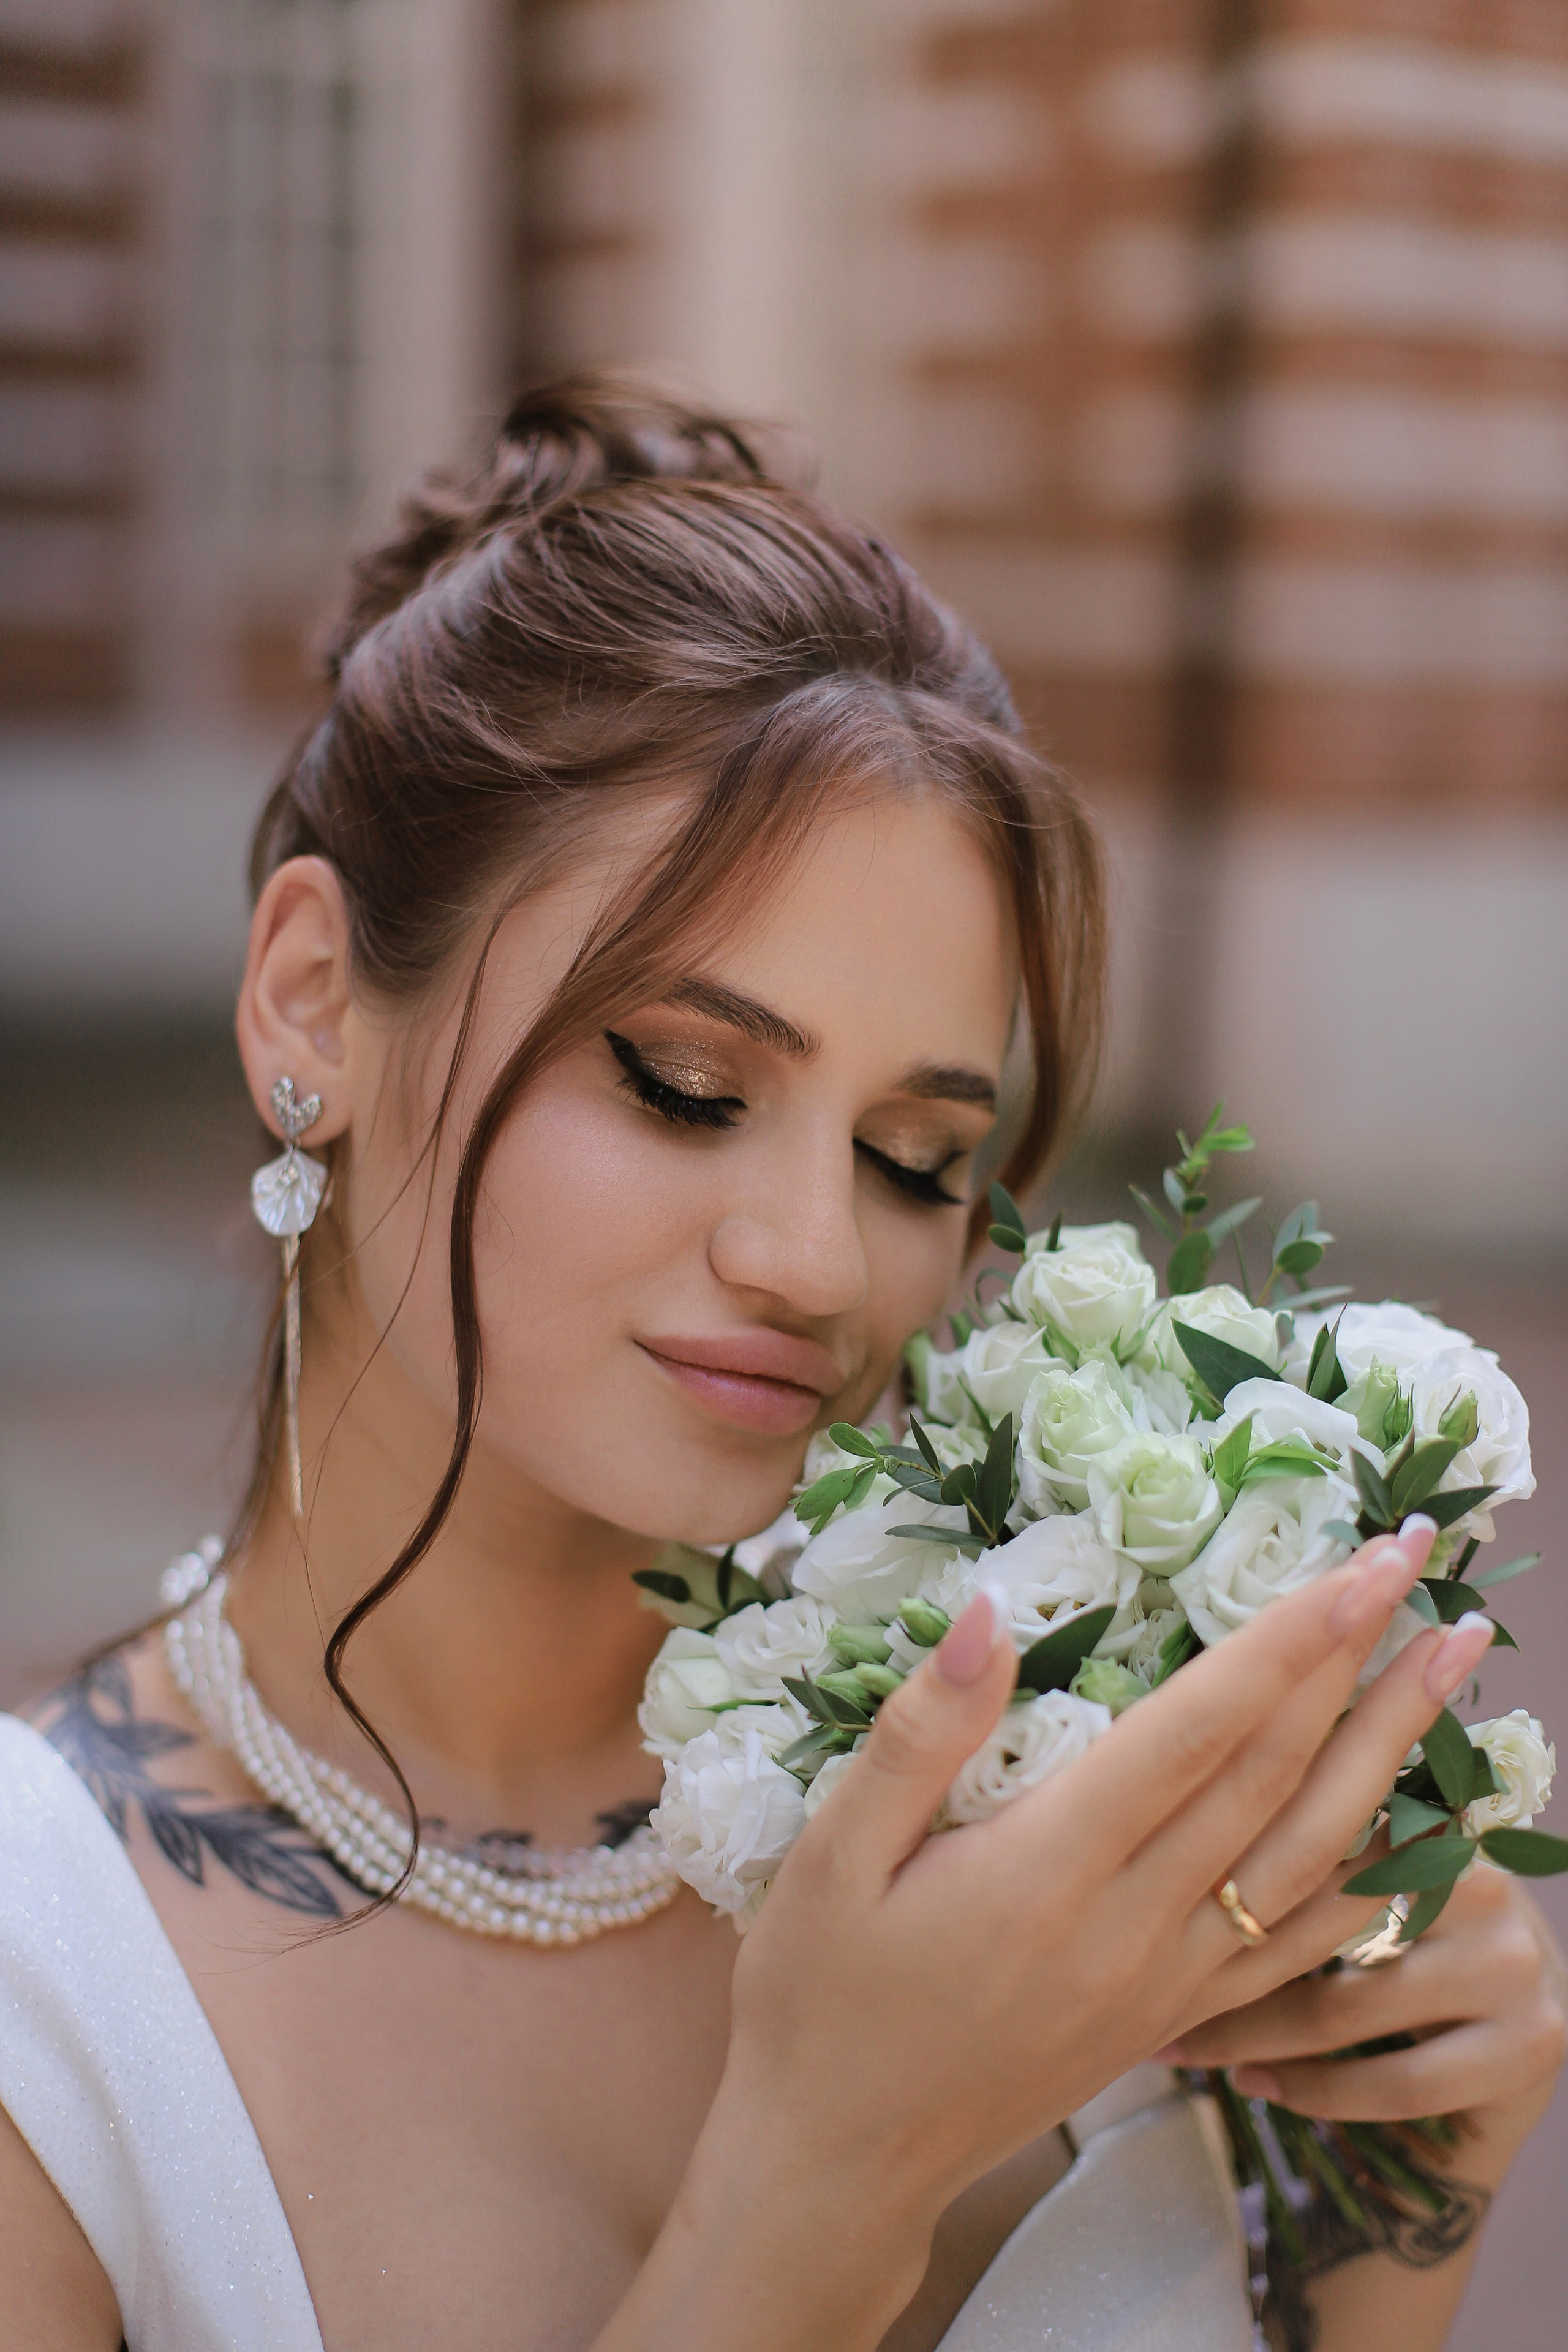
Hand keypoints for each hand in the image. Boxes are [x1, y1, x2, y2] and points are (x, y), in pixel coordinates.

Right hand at [604, 1525, 1496, 2351]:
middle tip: (1419, 1568)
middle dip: (1360, 1663)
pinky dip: (1375, 1877)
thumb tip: (990, 1614)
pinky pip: (1301, 1943)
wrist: (841, 2161)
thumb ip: (918, 1735)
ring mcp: (1168, 1981)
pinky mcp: (1176, 2018)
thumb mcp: (829, 1857)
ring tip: (1452, 1667)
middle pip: (1277, 1776)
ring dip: (1393, 1752)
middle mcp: (1132, 1925)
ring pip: (1311, 1854)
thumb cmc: (818, 1999)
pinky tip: (1422, 1828)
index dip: (1286, 1641)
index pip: (1199, 1731)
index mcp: (1048, 1868)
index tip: (1357, 1566)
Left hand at [1168, 1865, 1567, 2150]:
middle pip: (1326, 1924)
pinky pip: (1397, 2080)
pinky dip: (1318, 2091)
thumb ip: (1307, 1860)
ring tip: (1193, 2052)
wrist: (1498, 2069)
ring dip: (1256, 2037)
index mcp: (1440, 1823)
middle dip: (1229, 1966)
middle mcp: (1487, 1886)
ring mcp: (1516, 1968)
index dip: (1232, 1879)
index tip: (1154, 1907)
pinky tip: (1264, 2088)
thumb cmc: (1401, 1965)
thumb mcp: (1365, 1900)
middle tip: (1151, 1997)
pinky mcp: (1530, 2050)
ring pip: (1350, 2007)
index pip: (1319, 1842)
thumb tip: (1174, 1839)